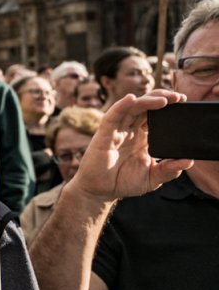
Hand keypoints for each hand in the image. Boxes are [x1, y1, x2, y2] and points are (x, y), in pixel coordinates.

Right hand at [72, 90, 193, 201]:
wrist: (100, 192)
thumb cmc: (123, 182)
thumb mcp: (153, 178)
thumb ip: (169, 170)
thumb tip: (188, 161)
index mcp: (142, 137)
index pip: (155, 115)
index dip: (168, 107)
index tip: (182, 102)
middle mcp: (130, 130)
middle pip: (145, 107)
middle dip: (162, 98)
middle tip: (179, 98)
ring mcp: (117, 131)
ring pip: (132, 108)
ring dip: (147, 100)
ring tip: (165, 99)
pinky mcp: (104, 134)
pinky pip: (112, 116)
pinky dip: (121, 106)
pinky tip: (131, 99)